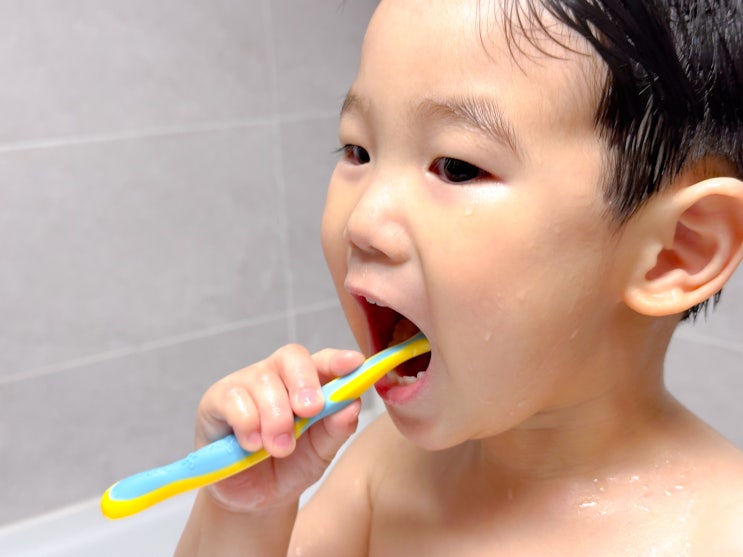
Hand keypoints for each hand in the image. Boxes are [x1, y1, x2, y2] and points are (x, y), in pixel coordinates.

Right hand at [195, 344, 365, 512]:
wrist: (253, 498)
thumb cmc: (291, 467)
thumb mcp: (321, 453)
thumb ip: (337, 429)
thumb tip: (351, 405)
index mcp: (308, 382)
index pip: (324, 360)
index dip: (338, 360)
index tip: (354, 364)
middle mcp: (277, 375)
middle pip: (292, 356)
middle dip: (304, 382)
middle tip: (310, 411)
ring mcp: (246, 383)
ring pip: (264, 381)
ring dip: (277, 418)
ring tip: (280, 449)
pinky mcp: (217, 399)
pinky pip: (234, 400)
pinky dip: (248, 424)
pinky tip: (252, 446)